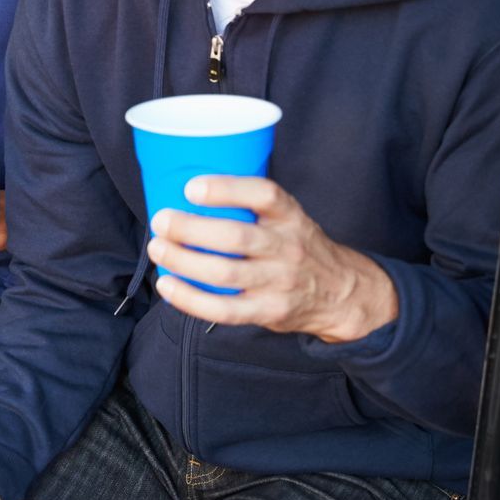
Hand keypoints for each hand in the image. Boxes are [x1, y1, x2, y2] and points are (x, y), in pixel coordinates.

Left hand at [147, 177, 398, 343]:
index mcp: (290, 215)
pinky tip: (168, 285)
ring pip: (225, 273)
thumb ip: (252, 206)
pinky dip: (191, 299)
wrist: (341, 292)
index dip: (226, 189)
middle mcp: (287, 247)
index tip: (191, 187)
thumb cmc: (298, 246)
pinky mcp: (269, 311)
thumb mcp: (288, 217)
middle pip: (235, 237)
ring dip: (183, 261)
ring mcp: (279, 282)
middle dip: (190, 229)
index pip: (264, 194)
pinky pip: (225, 310)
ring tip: (158, 249)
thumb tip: (187, 187)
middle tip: (161, 220)